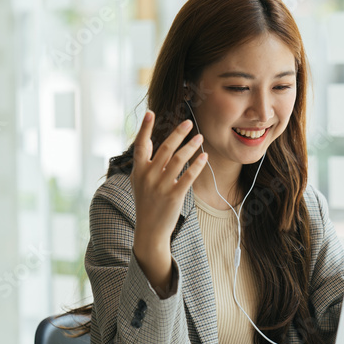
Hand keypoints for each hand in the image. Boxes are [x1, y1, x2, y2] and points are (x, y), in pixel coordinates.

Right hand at [130, 111, 207, 291]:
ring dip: (191, 146)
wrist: (149, 230)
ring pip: (178, 160)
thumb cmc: (146, 203)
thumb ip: (144, 163)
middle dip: (178, 133)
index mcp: (138, 170)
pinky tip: (204, 157)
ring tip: (200, 137)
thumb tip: (149, 142)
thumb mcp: (139, 182)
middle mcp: (148, 176)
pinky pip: (188, 176)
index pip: (141, 145)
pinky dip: (197, 165)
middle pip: (165, 148)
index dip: (144, 128)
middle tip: (189, 122)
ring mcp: (160, 186)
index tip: (150, 112)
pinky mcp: (173, 196)